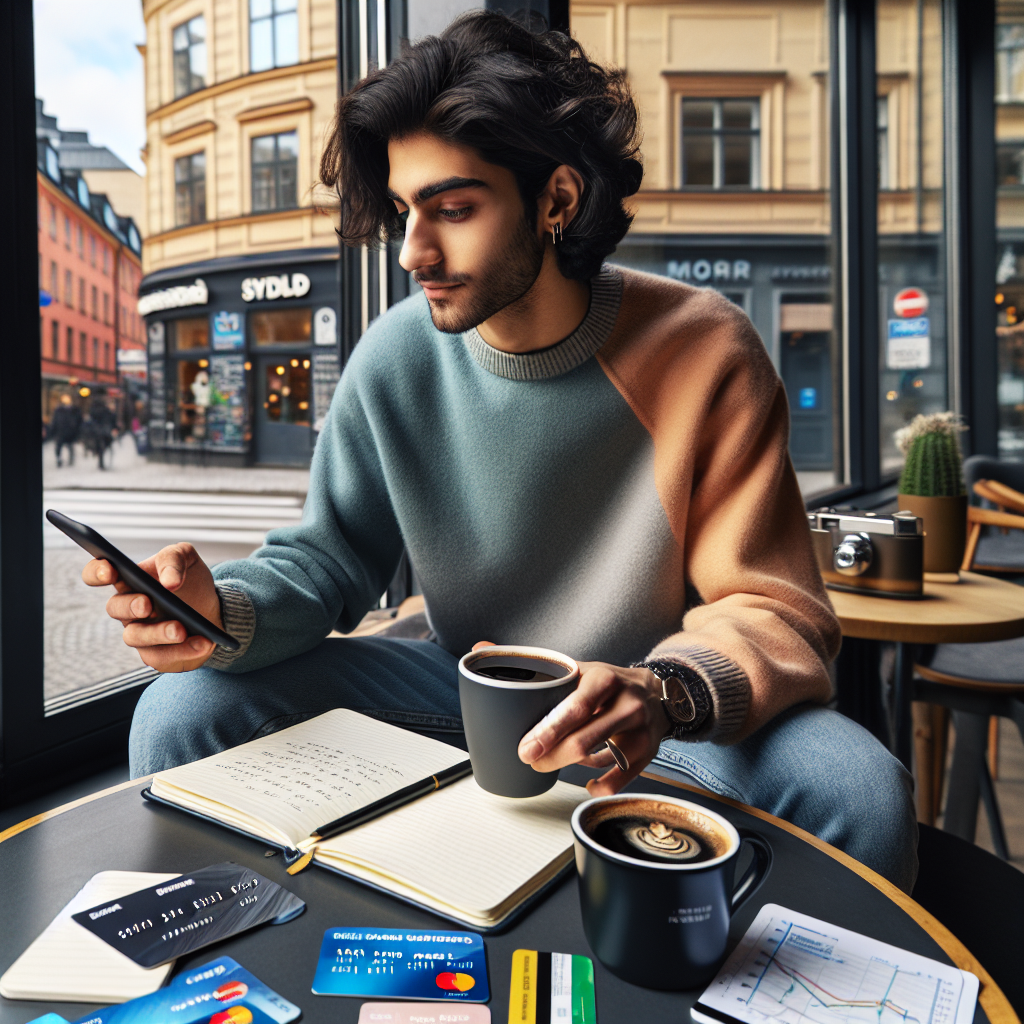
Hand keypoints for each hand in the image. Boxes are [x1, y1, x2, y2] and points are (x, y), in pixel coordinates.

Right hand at [82, 542, 221, 672]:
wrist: (214, 609)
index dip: (97, 572)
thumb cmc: (191, 581)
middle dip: (130, 606)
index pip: (98, 573)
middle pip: (114, 608)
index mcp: (129, 579)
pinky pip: (161, 658)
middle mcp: (128, 608)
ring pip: (135, 637)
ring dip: (158, 633)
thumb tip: (169, 582)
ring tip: (181, 630)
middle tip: (148, 604)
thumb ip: (173, 558)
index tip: (110, 571)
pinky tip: (203, 643)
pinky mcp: (156, 655)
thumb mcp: (187, 558)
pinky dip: (183, 651)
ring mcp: (140, 633)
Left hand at [470, 643, 671, 797]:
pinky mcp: (647, 752)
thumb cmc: (605, 683)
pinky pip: (619, 778)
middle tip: (529, 759)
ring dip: (568, 766)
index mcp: (604, 678)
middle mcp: (626, 703)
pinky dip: (599, 785)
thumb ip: (532, 664)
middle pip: (585, 739)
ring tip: (546, 764)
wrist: (654, 692)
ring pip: (600, 759)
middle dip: (551, 755)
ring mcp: (640, 729)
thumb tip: (481, 648)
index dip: (549, 730)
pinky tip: (586, 782)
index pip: (577, 706)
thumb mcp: (576, 668)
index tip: (525, 747)